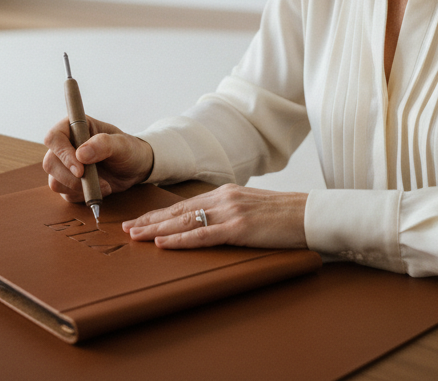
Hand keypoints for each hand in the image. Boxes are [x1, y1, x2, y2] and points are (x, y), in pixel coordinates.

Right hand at [42, 116, 154, 201]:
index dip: (62, 154)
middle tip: (93, 181)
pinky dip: (82, 196)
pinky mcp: (69, 183)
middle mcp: (66, 145)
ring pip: (55, 181)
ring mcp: (65, 166)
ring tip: (104, 185)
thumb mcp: (122, 144)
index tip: (80, 169)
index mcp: (75, 127)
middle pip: (50, 163)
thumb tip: (80, 154)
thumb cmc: (129, 150)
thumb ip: (103, 144)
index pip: (54, 138)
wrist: (135, 168)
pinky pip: (66, 194)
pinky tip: (99, 190)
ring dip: (79, 188)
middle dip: (70, 177)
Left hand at [123, 184, 307, 249]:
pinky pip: (203, 235)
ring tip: (135, 236)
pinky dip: (180, 240)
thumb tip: (211, 224)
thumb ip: (230, 213)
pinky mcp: (239, 228)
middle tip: (127, 229)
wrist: (309, 215)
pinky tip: (163, 243)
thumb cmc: (284, 217)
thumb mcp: (252, 209)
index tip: (141, 221)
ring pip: (184, 221)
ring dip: (156, 230)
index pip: (184, 204)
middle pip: (178, 211)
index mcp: (225, 193)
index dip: (160, 214)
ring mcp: (230, 212)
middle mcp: (223, 198)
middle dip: (150, 221)